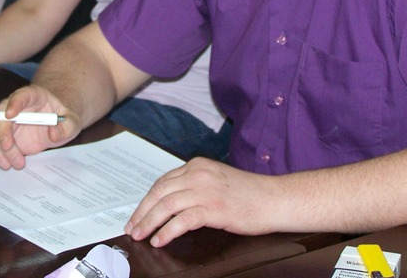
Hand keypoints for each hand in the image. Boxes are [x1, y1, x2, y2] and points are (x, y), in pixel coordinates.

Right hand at [0, 84, 79, 169]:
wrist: (55, 125)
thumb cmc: (63, 120)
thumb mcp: (72, 122)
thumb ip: (67, 127)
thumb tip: (53, 133)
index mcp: (33, 96)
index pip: (21, 95)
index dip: (14, 103)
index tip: (10, 115)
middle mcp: (15, 106)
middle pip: (0, 115)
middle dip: (2, 132)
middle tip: (9, 147)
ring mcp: (7, 121)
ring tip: (14, 164)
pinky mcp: (3, 135)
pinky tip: (7, 164)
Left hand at [124, 157, 270, 246]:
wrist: (275, 198)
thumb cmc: (249, 193)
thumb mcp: (217, 180)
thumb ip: (195, 185)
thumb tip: (171, 202)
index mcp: (197, 165)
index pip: (163, 181)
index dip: (147, 199)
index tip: (138, 213)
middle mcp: (198, 174)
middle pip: (159, 192)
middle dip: (142, 211)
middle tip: (132, 227)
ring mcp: (205, 190)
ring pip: (166, 205)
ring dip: (149, 222)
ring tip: (140, 235)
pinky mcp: (213, 208)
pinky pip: (182, 220)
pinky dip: (167, 231)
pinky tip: (160, 240)